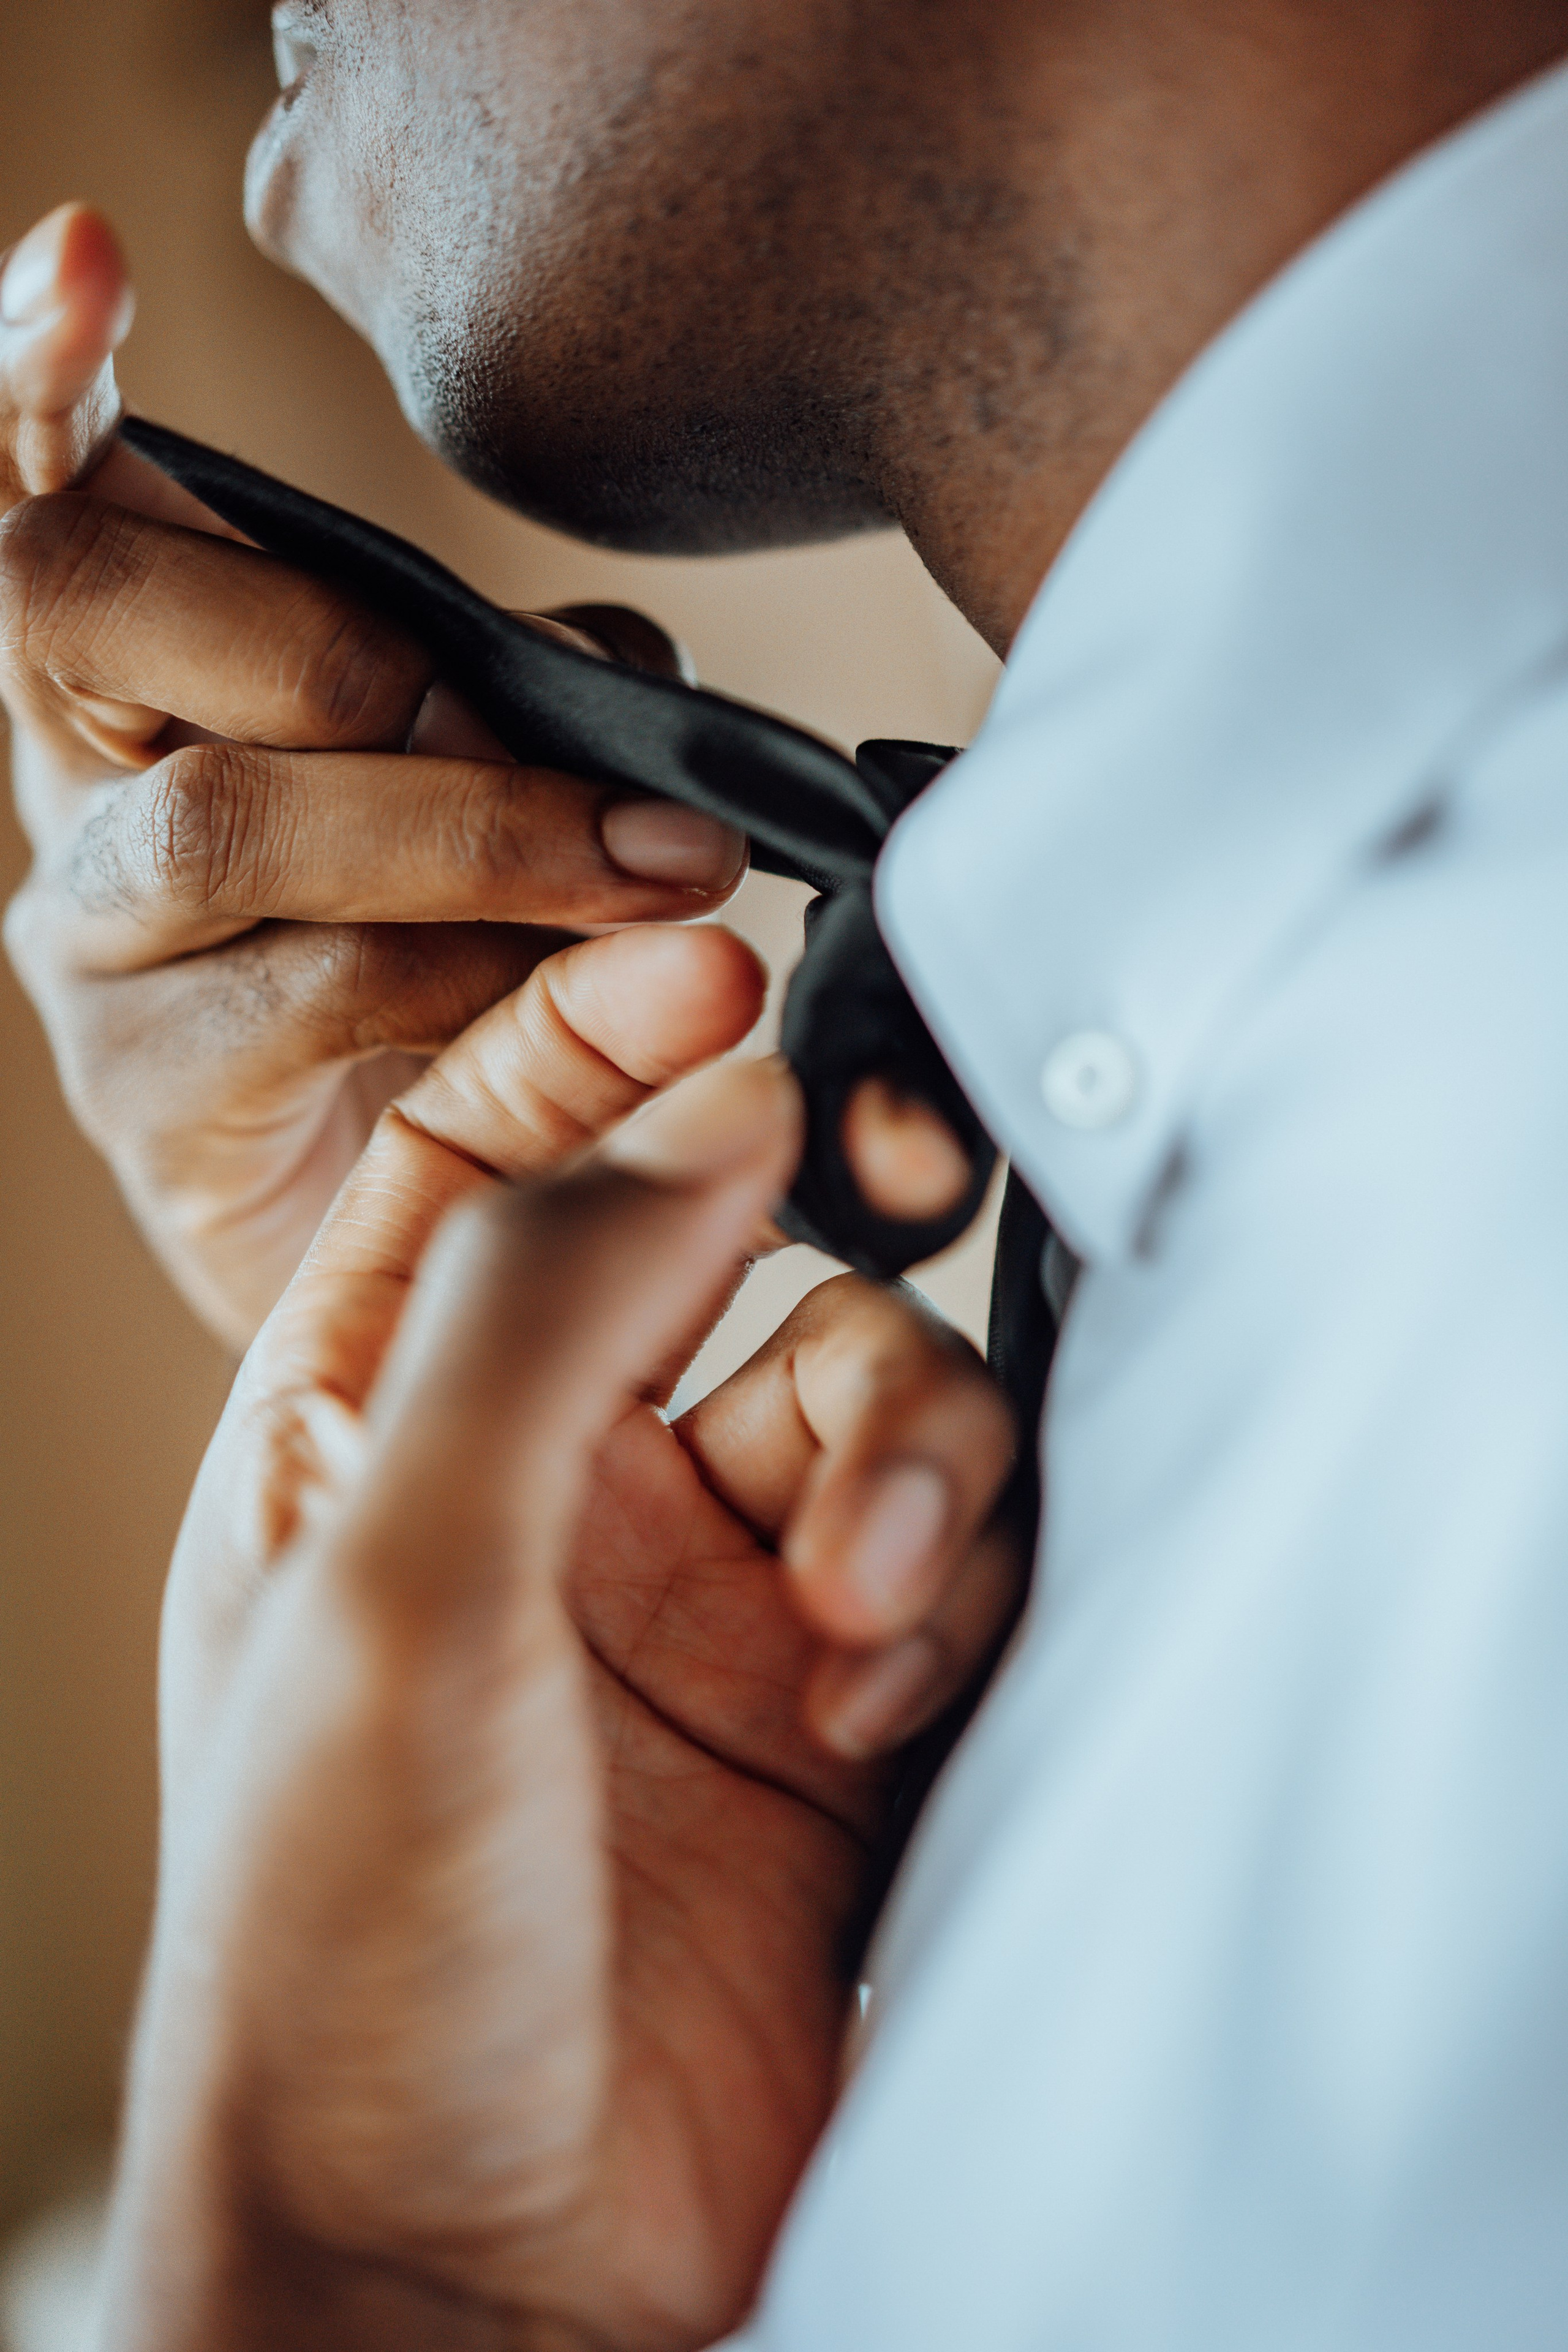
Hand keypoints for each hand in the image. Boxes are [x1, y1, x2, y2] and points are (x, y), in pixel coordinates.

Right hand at [0, 204, 748, 1346]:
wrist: (409, 1222)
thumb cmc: (451, 972)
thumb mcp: (500, 784)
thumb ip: (527, 693)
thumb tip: (603, 682)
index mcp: (136, 682)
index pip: (50, 504)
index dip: (42, 381)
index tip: (86, 254)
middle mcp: (76, 794)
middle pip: (80, 608)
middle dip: (331, 640)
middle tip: (544, 733)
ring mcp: (92, 951)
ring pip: (224, 822)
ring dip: (469, 830)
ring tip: (660, 871)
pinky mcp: (150, 1103)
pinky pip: (315, 994)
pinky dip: (477, 976)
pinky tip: (588, 992)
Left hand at [104, 940, 1021, 2351]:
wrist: (472, 2274)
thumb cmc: (342, 1953)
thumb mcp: (387, 1586)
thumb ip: (539, 1315)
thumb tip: (701, 1105)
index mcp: (387, 1427)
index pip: (501, 1153)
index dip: (606, 1046)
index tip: (720, 987)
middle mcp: (561, 1494)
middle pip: (750, 1270)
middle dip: (829, 1309)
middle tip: (834, 1426)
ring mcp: (708, 1604)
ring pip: (883, 1403)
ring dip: (912, 1474)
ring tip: (858, 1614)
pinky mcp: (841, 1717)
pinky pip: (960, 1554)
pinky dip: (959, 1582)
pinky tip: (889, 1680)